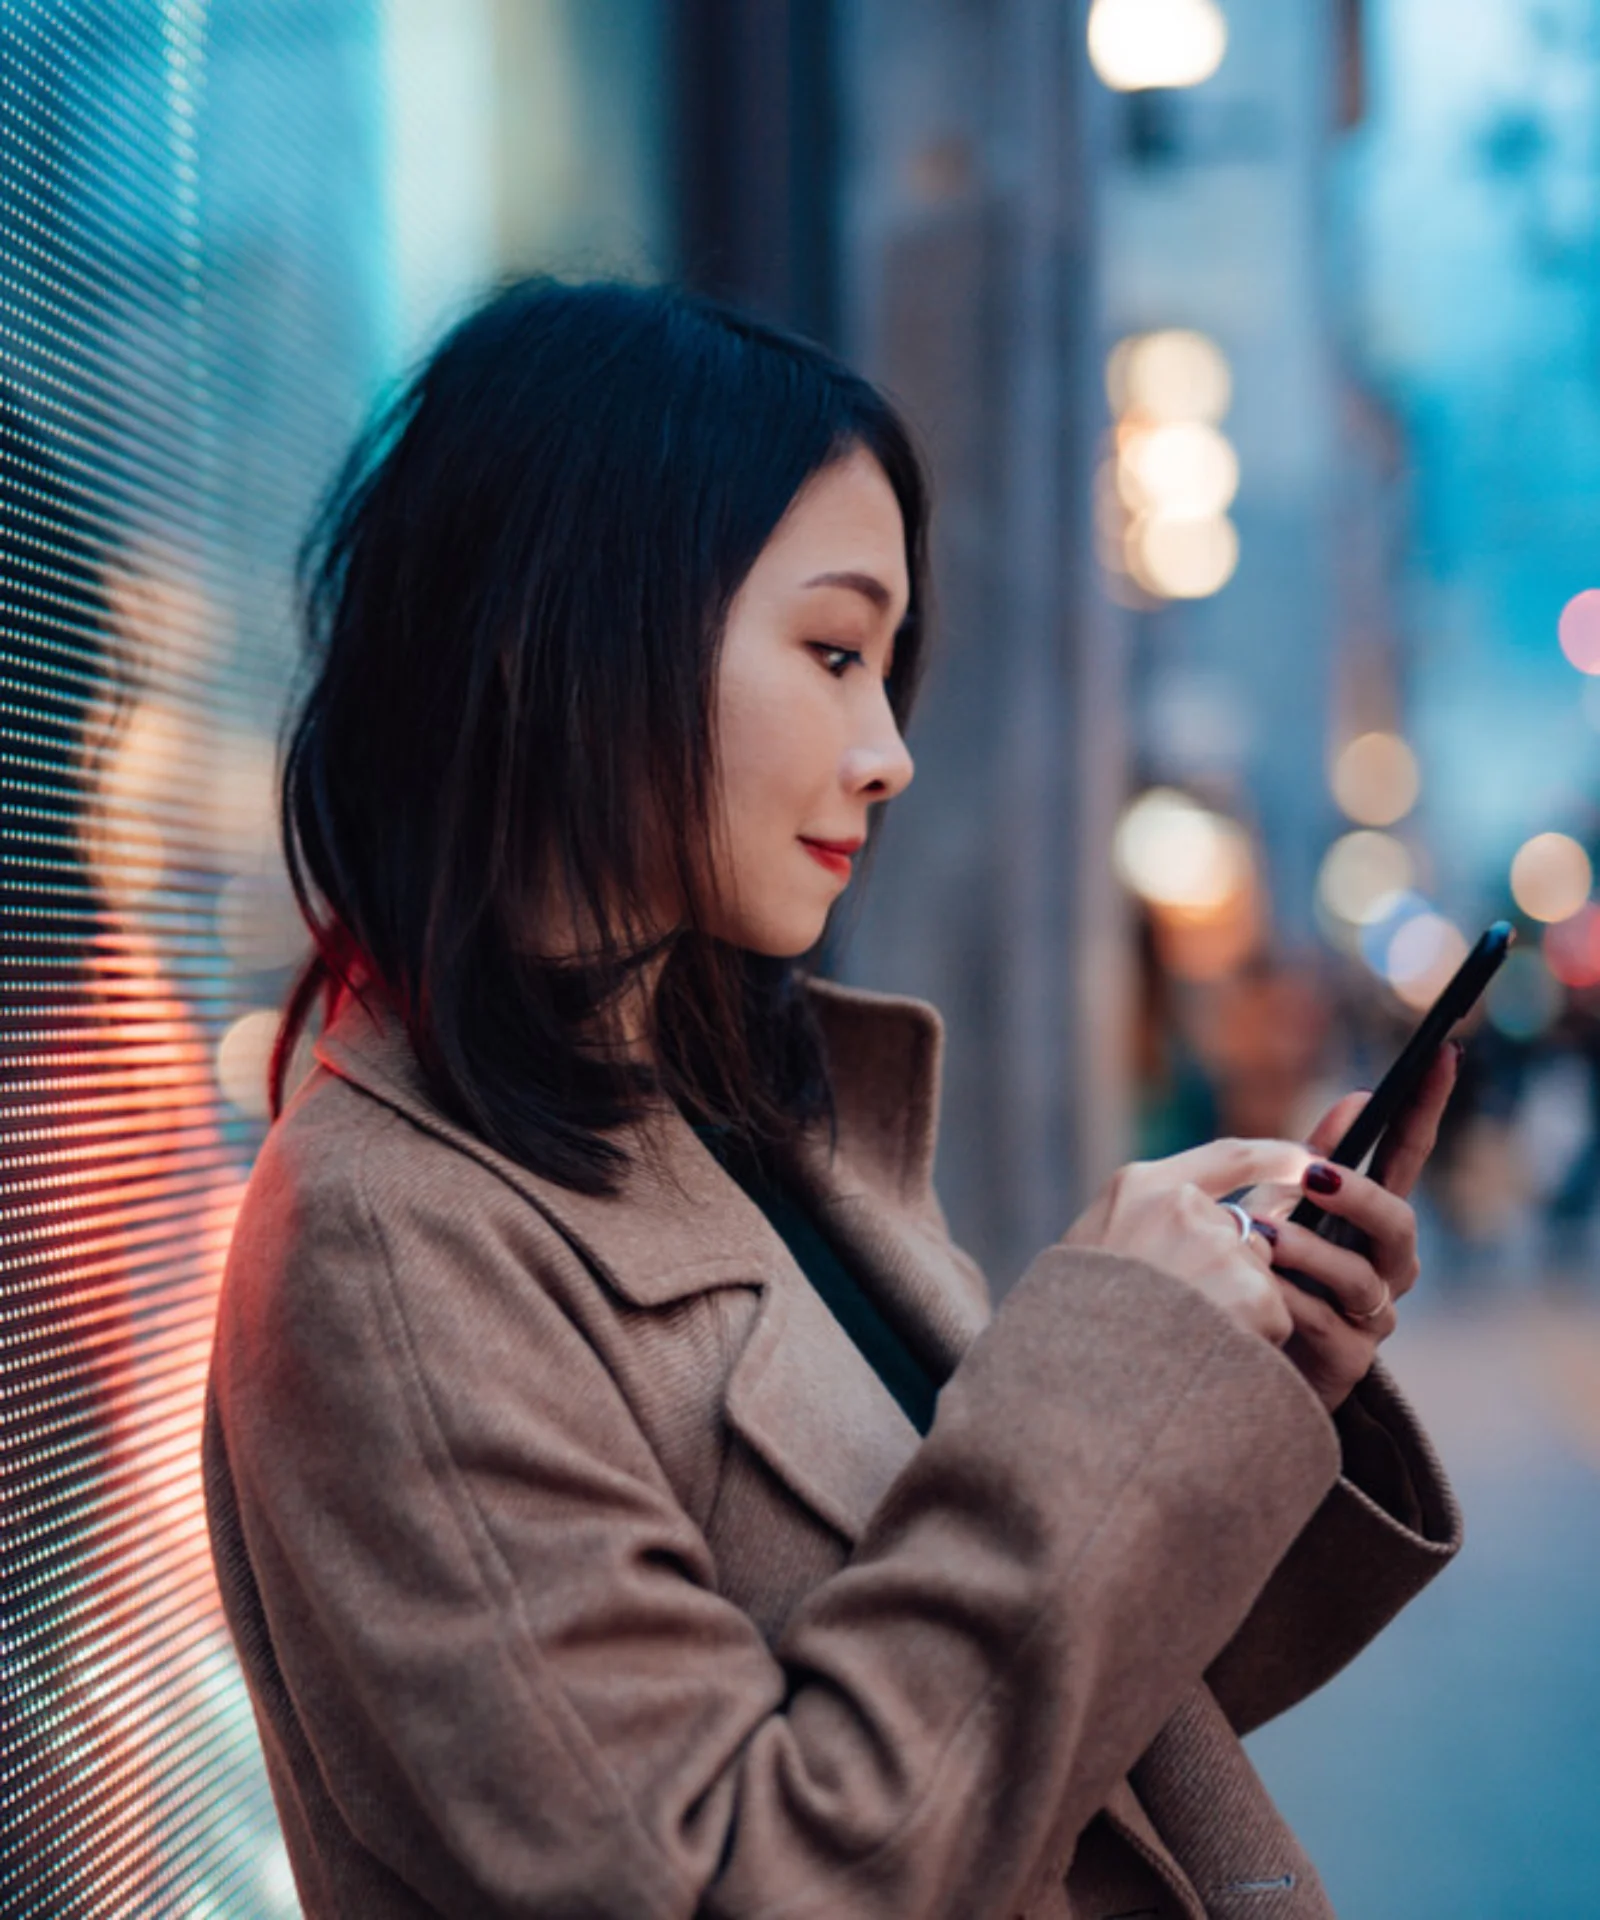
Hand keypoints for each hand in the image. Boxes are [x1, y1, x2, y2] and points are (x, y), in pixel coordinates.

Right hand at [1063, 1136, 1316, 1347]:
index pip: (1227, 1156)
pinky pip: (1274, 1315)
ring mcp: (1218, 1246)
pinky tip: (1207, 1355)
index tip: (1306, 1161)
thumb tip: (1212, 1223)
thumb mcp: (1090, 1249)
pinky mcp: (1251, 1292)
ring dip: (1238, 1308)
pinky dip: (1252, 1340)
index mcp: (1138, 1186)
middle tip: (1187, 1316)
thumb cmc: (1074, 1324)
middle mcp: (1181, 1204)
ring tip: (1186, 1339)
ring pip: (1258, 1276)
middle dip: (1231, 1272)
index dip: (1276, 1158)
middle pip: (1242, 1232)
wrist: (1074, 1385)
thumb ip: (1145, 1222)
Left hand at [1244, 1043, 1459, 1409]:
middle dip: (1359, 1195)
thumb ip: (1317, 1158)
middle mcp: (1387, 1264)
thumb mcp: (1287, 1206)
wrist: (1240, 1354)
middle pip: (1398, 1222)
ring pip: (1361, 1277)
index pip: (1407, 1155)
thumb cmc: (1268, 1269)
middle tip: (1316, 1175)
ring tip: (1263, 1235)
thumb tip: (1356, 1098)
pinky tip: (1255, 1288)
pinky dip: (1285, 1300)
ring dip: (1309, 1250)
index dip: (1425, 1108)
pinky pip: (1324, 1322)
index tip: (1441, 1057)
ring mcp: (1373, 1314)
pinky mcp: (1349, 1358)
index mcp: (1373, 1218)